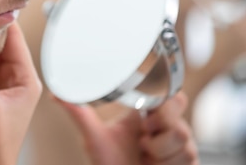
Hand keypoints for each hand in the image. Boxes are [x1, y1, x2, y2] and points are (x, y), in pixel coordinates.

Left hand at [60, 92, 198, 164]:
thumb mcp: (94, 138)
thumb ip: (78, 113)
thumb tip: (55, 94)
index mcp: (146, 113)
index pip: (167, 88)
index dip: (160, 95)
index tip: (144, 111)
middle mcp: (166, 126)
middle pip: (178, 106)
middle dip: (158, 125)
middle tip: (141, 138)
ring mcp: (181, 145)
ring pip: (183, 135)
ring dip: (159, 151)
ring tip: (144, 156)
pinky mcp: (190, 163)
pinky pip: (189, 157)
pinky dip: (166, 164)